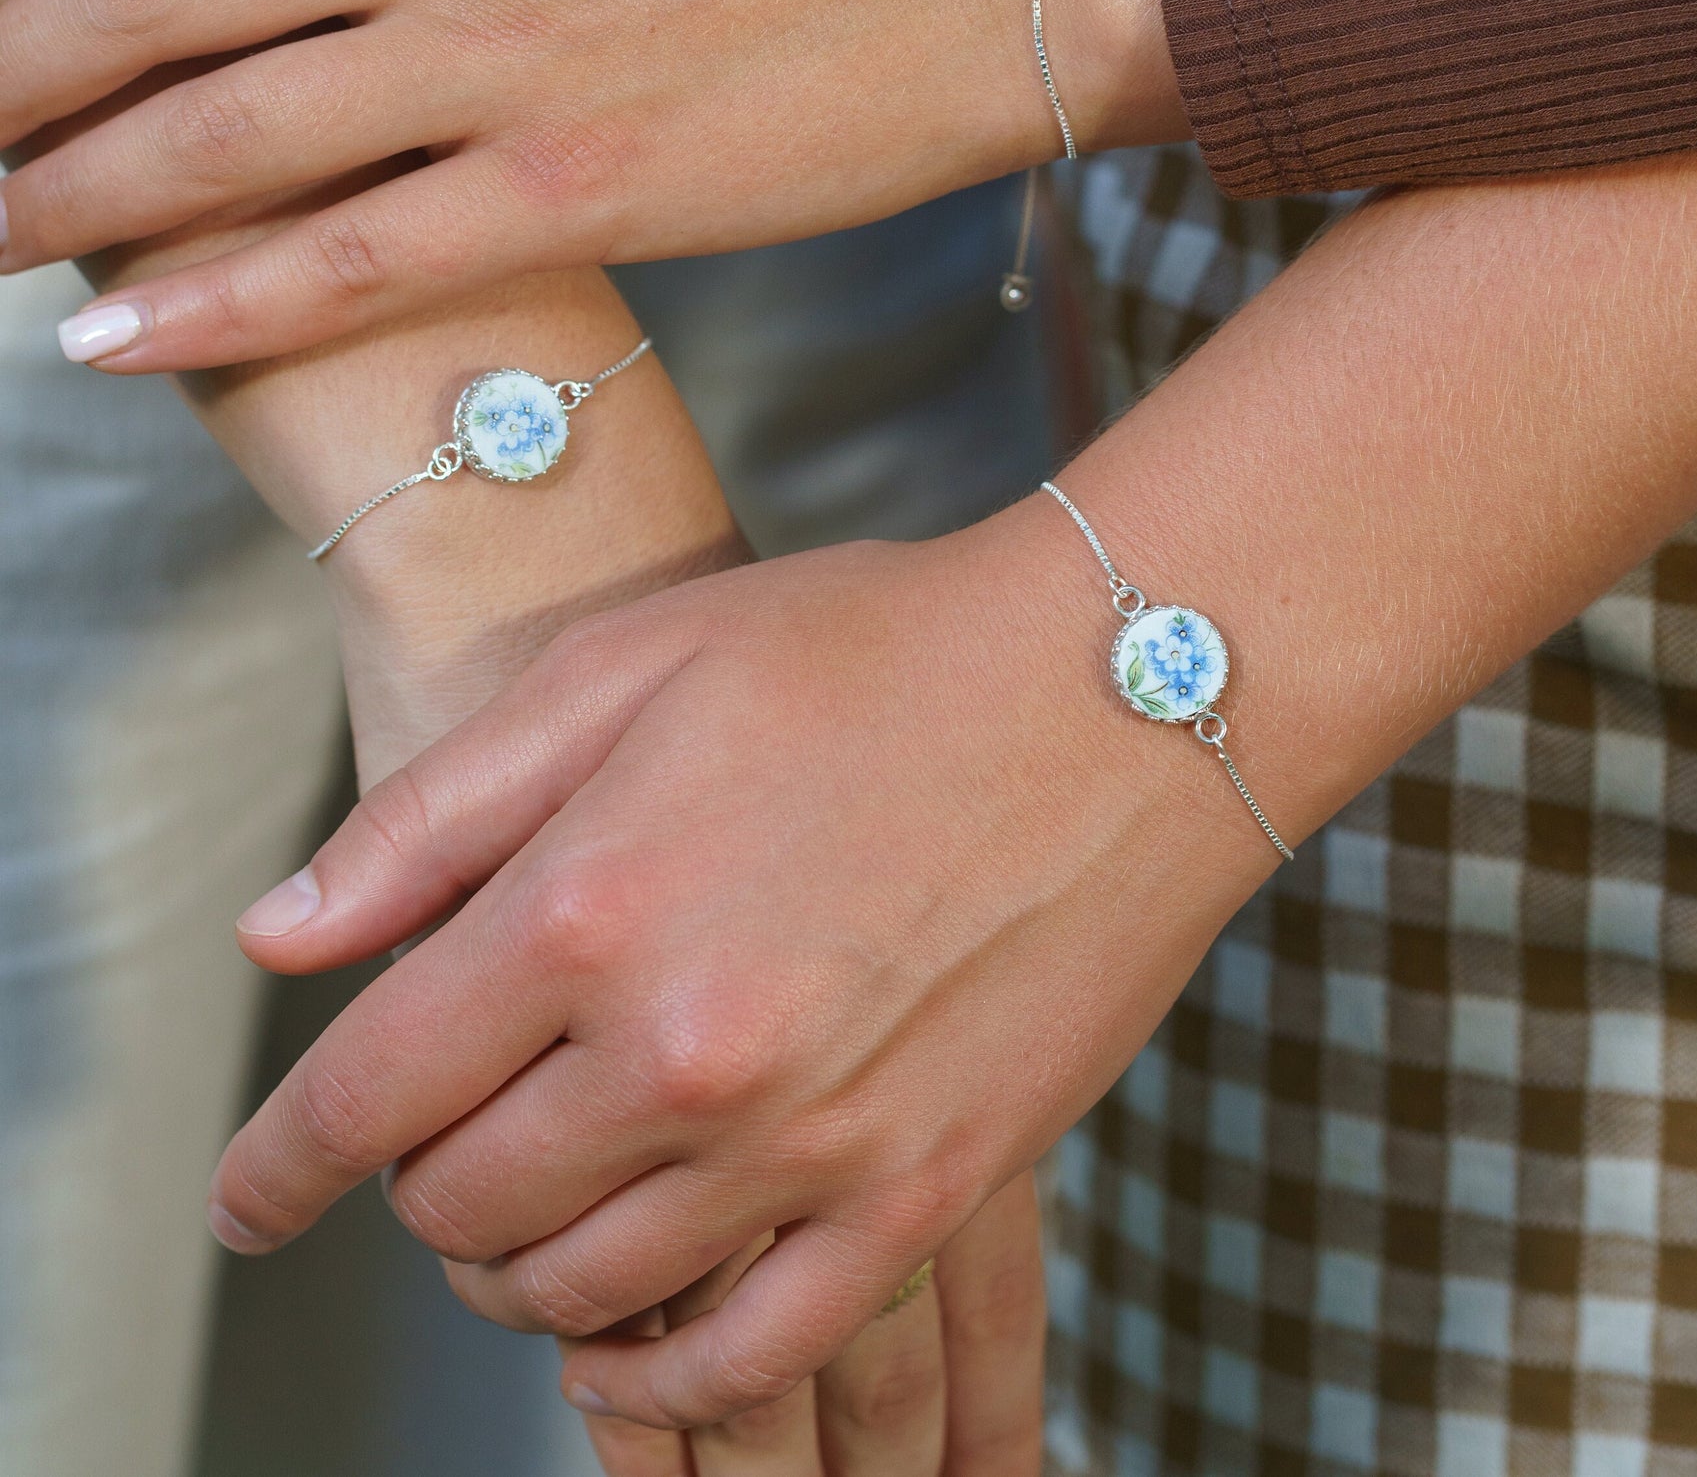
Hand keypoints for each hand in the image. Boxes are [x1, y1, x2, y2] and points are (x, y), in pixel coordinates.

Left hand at [209, 508, 1279, 1426]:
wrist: (1122, 686)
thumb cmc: (874, 650)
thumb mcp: (630, 669)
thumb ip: (434, 817)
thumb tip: (279, 942)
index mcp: (585, 911)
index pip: (364, 1096)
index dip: (276, 1164)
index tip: (246, 1200)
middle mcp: (679, 1055)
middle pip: (461, 1207)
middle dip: (418, 1187)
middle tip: (445, 1137)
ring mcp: (810, 1141)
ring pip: (582, 1294)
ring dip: (522, 1273)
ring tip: (536, 1218)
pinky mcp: (924, 1189)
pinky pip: (749, 1355)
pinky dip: (661, 1375)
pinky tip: (632, 1340)